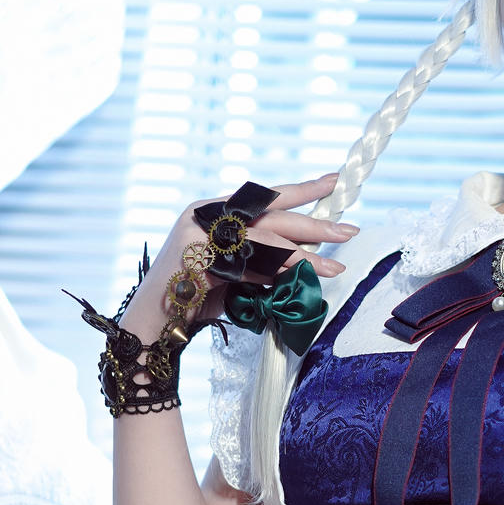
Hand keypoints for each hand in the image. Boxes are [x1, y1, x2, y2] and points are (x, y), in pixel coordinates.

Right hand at [124, 173, 357, 340]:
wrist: (154, 323)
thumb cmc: (195, 298)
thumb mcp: (233, 269)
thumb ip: (260, 255)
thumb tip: (306, 253)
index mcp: (213, 208)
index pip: (264, 195)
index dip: (301, 188)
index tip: (334, 181)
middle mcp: (206, 213)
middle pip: (271, 215)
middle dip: (314, 224)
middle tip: (349, 231)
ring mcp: (200, 233)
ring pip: (265, 240)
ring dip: (304, 256)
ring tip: (335, 267)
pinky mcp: (199, 258)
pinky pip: (249, 266)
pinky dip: (274, 274)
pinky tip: (299, 281)